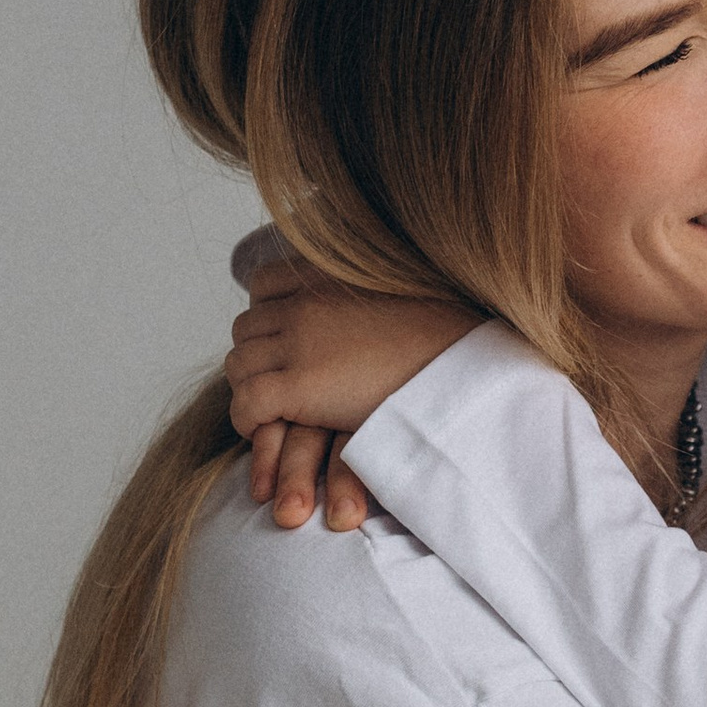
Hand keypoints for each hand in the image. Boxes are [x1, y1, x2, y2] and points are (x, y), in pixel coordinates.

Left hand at [225, 255, 479, 532]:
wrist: (465, 367)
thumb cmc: (452, 338)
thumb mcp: (409, 291)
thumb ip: (374, 290)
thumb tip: (377, 299)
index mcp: (330, 276)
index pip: (265, 285)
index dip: (265, 315)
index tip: (279, 339)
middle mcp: (307, 304)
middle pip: (248, 328)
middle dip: (255, 356)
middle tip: (273, 383)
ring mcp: (299, 344)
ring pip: (241, 365)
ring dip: (248, 388)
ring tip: (268, 412)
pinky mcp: (298, 387)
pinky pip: (247, 402)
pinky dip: (247, 419)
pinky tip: (263, 430)